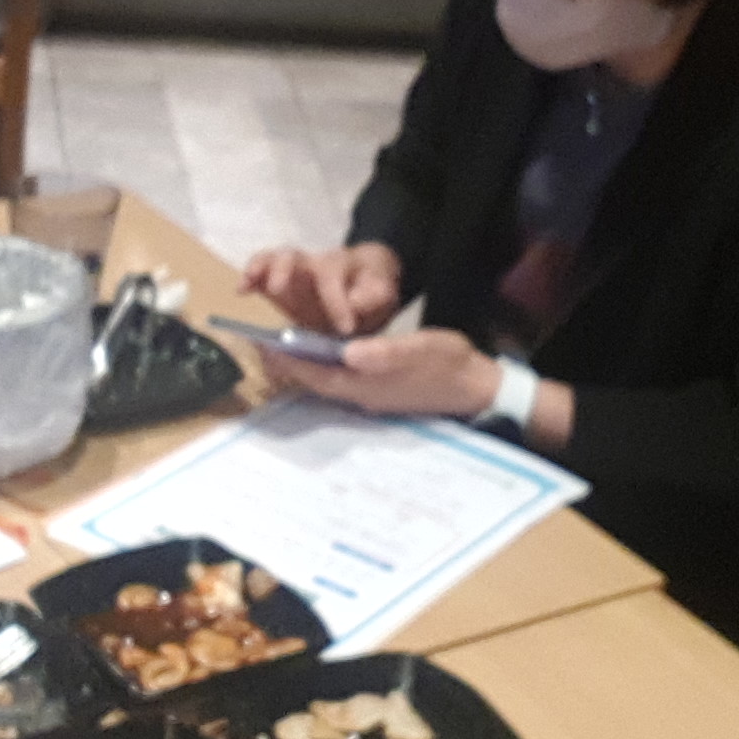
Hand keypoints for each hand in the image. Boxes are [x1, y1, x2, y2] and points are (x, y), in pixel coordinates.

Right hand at [240, 242, 402, 336]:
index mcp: (340, 266)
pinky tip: (241, 291)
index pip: (333, 278)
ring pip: (274, 261)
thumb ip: (373, 297)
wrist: (364, 286)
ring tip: (248, 284)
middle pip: (294, 257)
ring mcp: (293, 274)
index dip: (337, 301)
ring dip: (261, 270)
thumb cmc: (371, 289)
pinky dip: (249, 278)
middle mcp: (312, 264)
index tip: (346, 328)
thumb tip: (356, 305)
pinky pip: (261, 274)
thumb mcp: (382, 293)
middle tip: (278, 289)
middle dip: (284, 271)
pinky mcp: (279, 285)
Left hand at [261, 327, 497, 419]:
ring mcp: (370, 395)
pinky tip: (320, 353)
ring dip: (303, 366)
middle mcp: (361, 394)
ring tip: (281, 346)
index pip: (316, 374)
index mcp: (367, 384)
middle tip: (261, 342)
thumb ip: (387, 352)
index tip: (262, 344)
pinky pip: (340, 381)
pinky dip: (323, 367)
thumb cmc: (450, 364)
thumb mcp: (422, 349)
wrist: (477, 390)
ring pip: (326, 382)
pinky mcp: (379, 392)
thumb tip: (349, 352)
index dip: (288, 361)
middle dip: (288, 364)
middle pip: (314, 381)